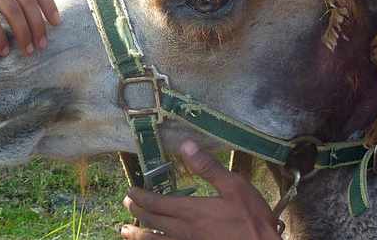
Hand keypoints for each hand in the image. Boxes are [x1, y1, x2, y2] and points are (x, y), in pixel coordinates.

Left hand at [120, 141, 280, 239]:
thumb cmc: (251, 219)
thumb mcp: (234, 187)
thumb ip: (208, 167)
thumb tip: (186, 145)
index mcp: (190, 211)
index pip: (156, 203)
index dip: (140, 196)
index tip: (130, 191)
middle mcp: (182, 231)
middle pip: (151, 221)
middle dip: (136, 211)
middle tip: (127, 203)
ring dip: (138, 235)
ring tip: (126, 231)